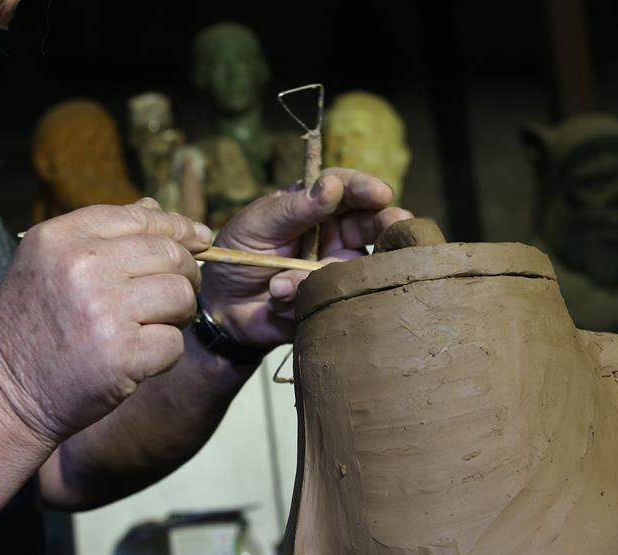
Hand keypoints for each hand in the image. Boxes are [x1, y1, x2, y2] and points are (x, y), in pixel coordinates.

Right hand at [0, 201, 211, 444]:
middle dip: (185, 274)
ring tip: (151, 327)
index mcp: (62, 237)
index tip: (199, 239)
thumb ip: (102, 234)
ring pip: (181, 295)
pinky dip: (164, 354)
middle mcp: (82, 267)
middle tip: (174, 294)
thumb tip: (156, 208)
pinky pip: (175, 342)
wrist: (0, 394)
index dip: (179, 227)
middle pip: (171, 254)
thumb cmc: (30, 328)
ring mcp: (104, 311)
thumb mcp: (49, 264)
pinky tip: (137, 359)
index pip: (142, 218)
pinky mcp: (123, 355)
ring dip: (178, 315)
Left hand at [201, 168, 411, 348]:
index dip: (366, 189)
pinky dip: (297, 300)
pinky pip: (331, 298)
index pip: (347, 189)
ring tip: (276, 285)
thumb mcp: (258, 223)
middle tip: (396, 224)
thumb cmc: (237, 253)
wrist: (222, 306)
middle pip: (371, 224)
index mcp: (315, 207)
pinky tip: (274, 301)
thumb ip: (295, 207)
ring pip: (352, 267)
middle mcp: (333, 235)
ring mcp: (336, 268)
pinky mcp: (331, 299)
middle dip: (385, 223)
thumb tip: (332, 185)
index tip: (381, 193)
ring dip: (312, 276)